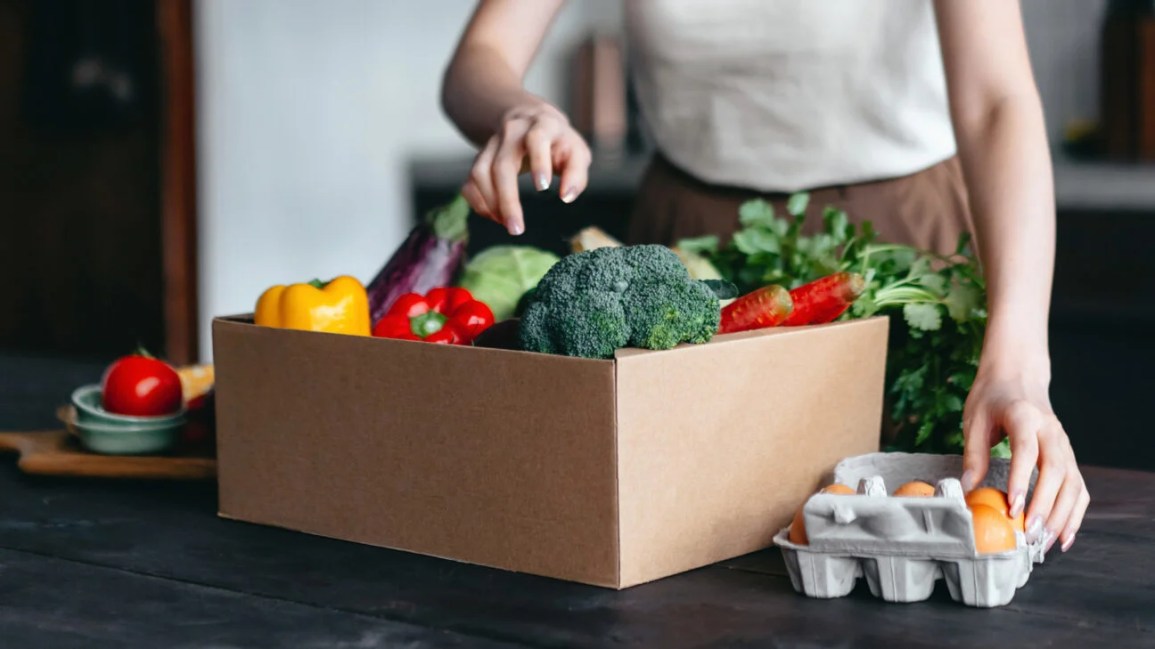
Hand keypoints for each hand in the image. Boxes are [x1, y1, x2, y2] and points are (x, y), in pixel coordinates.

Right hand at [461, 101, 590, 235]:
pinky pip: (470, 181)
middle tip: (516, 229)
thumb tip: (566, 197)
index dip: (539, 162)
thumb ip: (577, 174)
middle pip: (502, 164)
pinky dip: (479, 203)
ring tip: (507, 224)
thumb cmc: (558, 142)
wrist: (532, 119)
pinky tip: (495, 216)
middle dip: (507, 199)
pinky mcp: (480, 156)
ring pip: (480, 172)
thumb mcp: (577, 152)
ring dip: (490, 203)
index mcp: (542, 125)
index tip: (543, 188)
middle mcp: (513, 131)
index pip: (536, 139)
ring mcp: (492, 143)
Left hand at [961, 363, 1088, 553]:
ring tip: (1045, 542)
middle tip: (1028, 532)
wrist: (1018, 377)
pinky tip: (1063, 536)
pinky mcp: (1069, 457)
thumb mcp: (974, 419)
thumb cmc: (992, 398)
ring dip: (1062, 515)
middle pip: (1056, 471)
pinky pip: (1079, 488)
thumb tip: (967, 489)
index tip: (1012, 508)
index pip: (1027, 450)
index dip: (1021, 480)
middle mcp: (1052, 431)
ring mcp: (1065, 445)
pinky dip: (1075, 513)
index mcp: (1024, 416)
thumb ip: (973, 453)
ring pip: (1073, 483)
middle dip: (1044, 505)